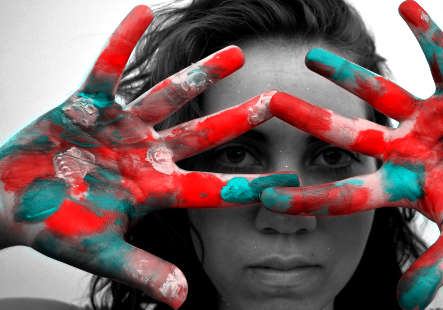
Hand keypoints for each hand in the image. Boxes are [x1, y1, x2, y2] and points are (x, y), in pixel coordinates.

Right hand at [0, 6, 296, 308]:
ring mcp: (122, 126)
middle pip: (204, 134)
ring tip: (237, 53)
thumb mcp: (100, 252)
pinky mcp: (89, 104)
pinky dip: (121, 42)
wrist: (12, 203)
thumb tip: (181, 300)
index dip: (251, 185)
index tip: (289, 180)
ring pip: (169, 95)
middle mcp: (148, 153)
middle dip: (240, 118)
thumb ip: (142, 270)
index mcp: (155, 189)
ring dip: (201, 74)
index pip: (213, 187)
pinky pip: (107, 68)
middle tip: (278, 101)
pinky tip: (141, 11)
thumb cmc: (56, 228)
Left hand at [261, 1, 442, 308]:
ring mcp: (428, 121)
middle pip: (347, 134)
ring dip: (347, 74)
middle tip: (268, 103)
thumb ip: (437, 268)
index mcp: (401, 185)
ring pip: (380, 92)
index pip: (345, 193)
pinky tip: (408, 7)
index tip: (265, 192)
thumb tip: (406, 306)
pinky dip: (430, 36)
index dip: (308, 195)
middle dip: (309, 120)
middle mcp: (404, 149)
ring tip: (310, 54)